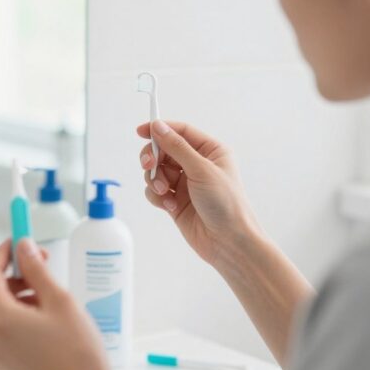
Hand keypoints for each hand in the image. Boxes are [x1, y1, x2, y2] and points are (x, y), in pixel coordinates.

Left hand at [0, 239, 120, 369]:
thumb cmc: (78, 356)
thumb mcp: (60, 300)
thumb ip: (37, 270)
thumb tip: (24, 249)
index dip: (4, 253)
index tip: (17, 242)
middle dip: (14, 275)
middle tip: (39, 265)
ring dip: (17, 296)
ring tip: (47, 296)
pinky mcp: (3, 365)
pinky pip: (2, 331)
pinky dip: (17, 317)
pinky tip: (42, 318)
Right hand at [138, 120, 260, 266]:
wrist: (229, 242)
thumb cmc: (225, 204)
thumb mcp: (201, 170)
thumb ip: (177, 147)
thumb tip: (157, 127)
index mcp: (210, 151)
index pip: (181, 132)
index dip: (160, 129)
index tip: (140, 131)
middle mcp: (197, 164)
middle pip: (163, 150)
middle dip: (153, 158)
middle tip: (148, 166)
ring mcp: (185, 183)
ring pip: (156, 171)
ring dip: (155, 181)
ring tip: (166, 193)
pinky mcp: (175, 201)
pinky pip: (155, 191)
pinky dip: (158, 197)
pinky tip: (170, 206)